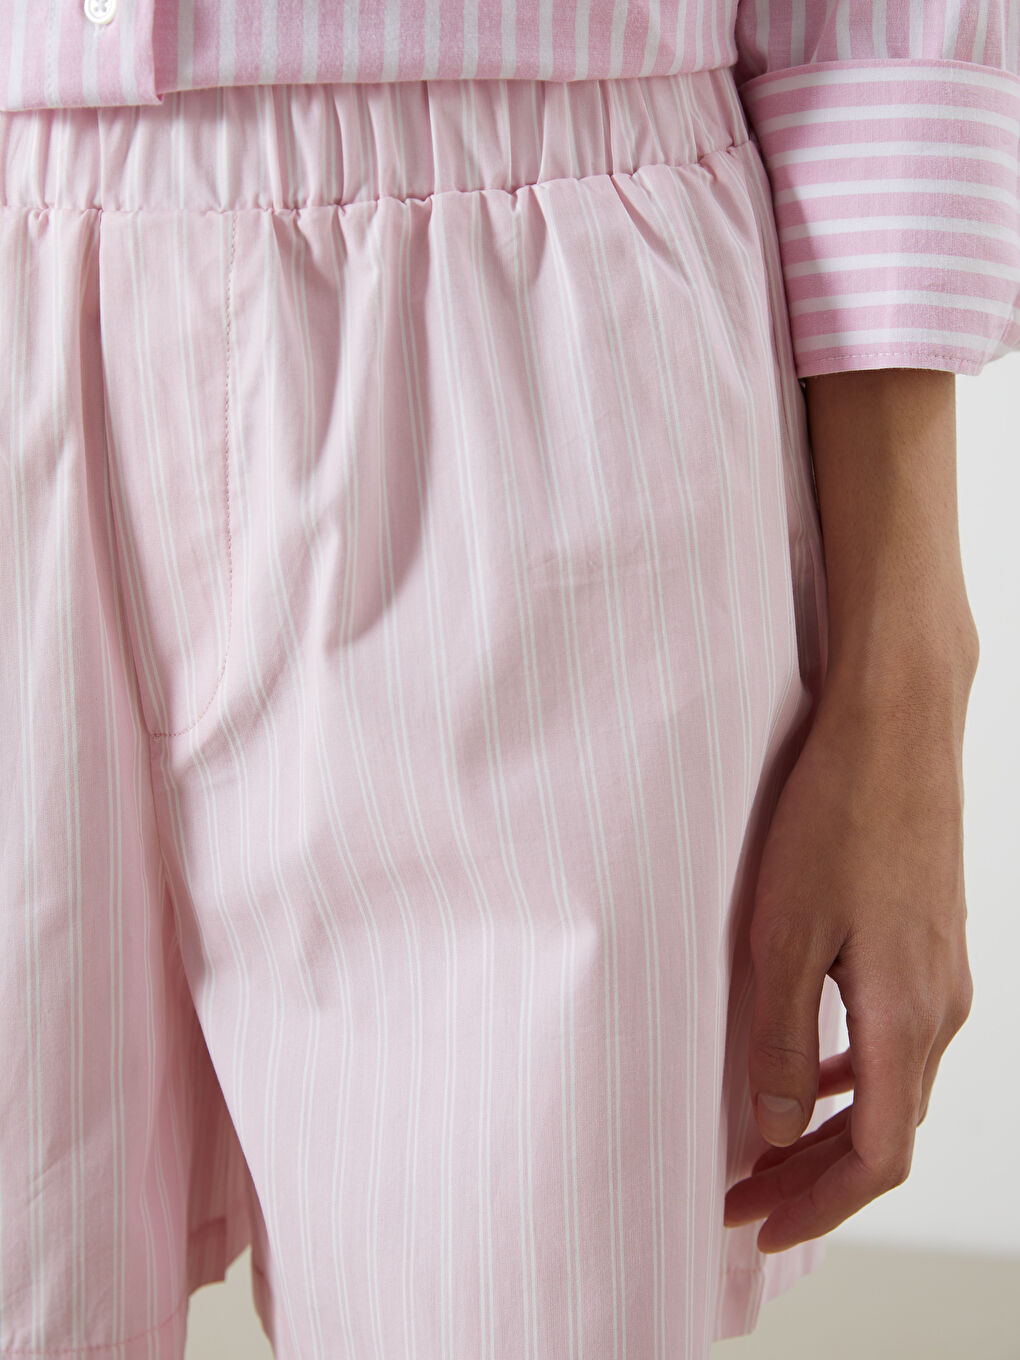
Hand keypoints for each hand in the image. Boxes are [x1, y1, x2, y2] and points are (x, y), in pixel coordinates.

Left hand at [722, 675, 974, 1252]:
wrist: (898, 724)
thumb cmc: (838, 817)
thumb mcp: (783, 935)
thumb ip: (777, 1039)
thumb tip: (770, 1129)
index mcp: (907, 1018)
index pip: (877, 1159)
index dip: (817, 1205)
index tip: (757, 1227)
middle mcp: (940, 1008)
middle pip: (885, 1133)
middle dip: (813, 1179)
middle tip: (744, 1201)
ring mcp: (943, 973)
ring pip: (890, 1087)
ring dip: (828, 1130)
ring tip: (765, 1151)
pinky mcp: (930, 942)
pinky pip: (894, 1040)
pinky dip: (848, 1077)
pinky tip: (810, 1069)